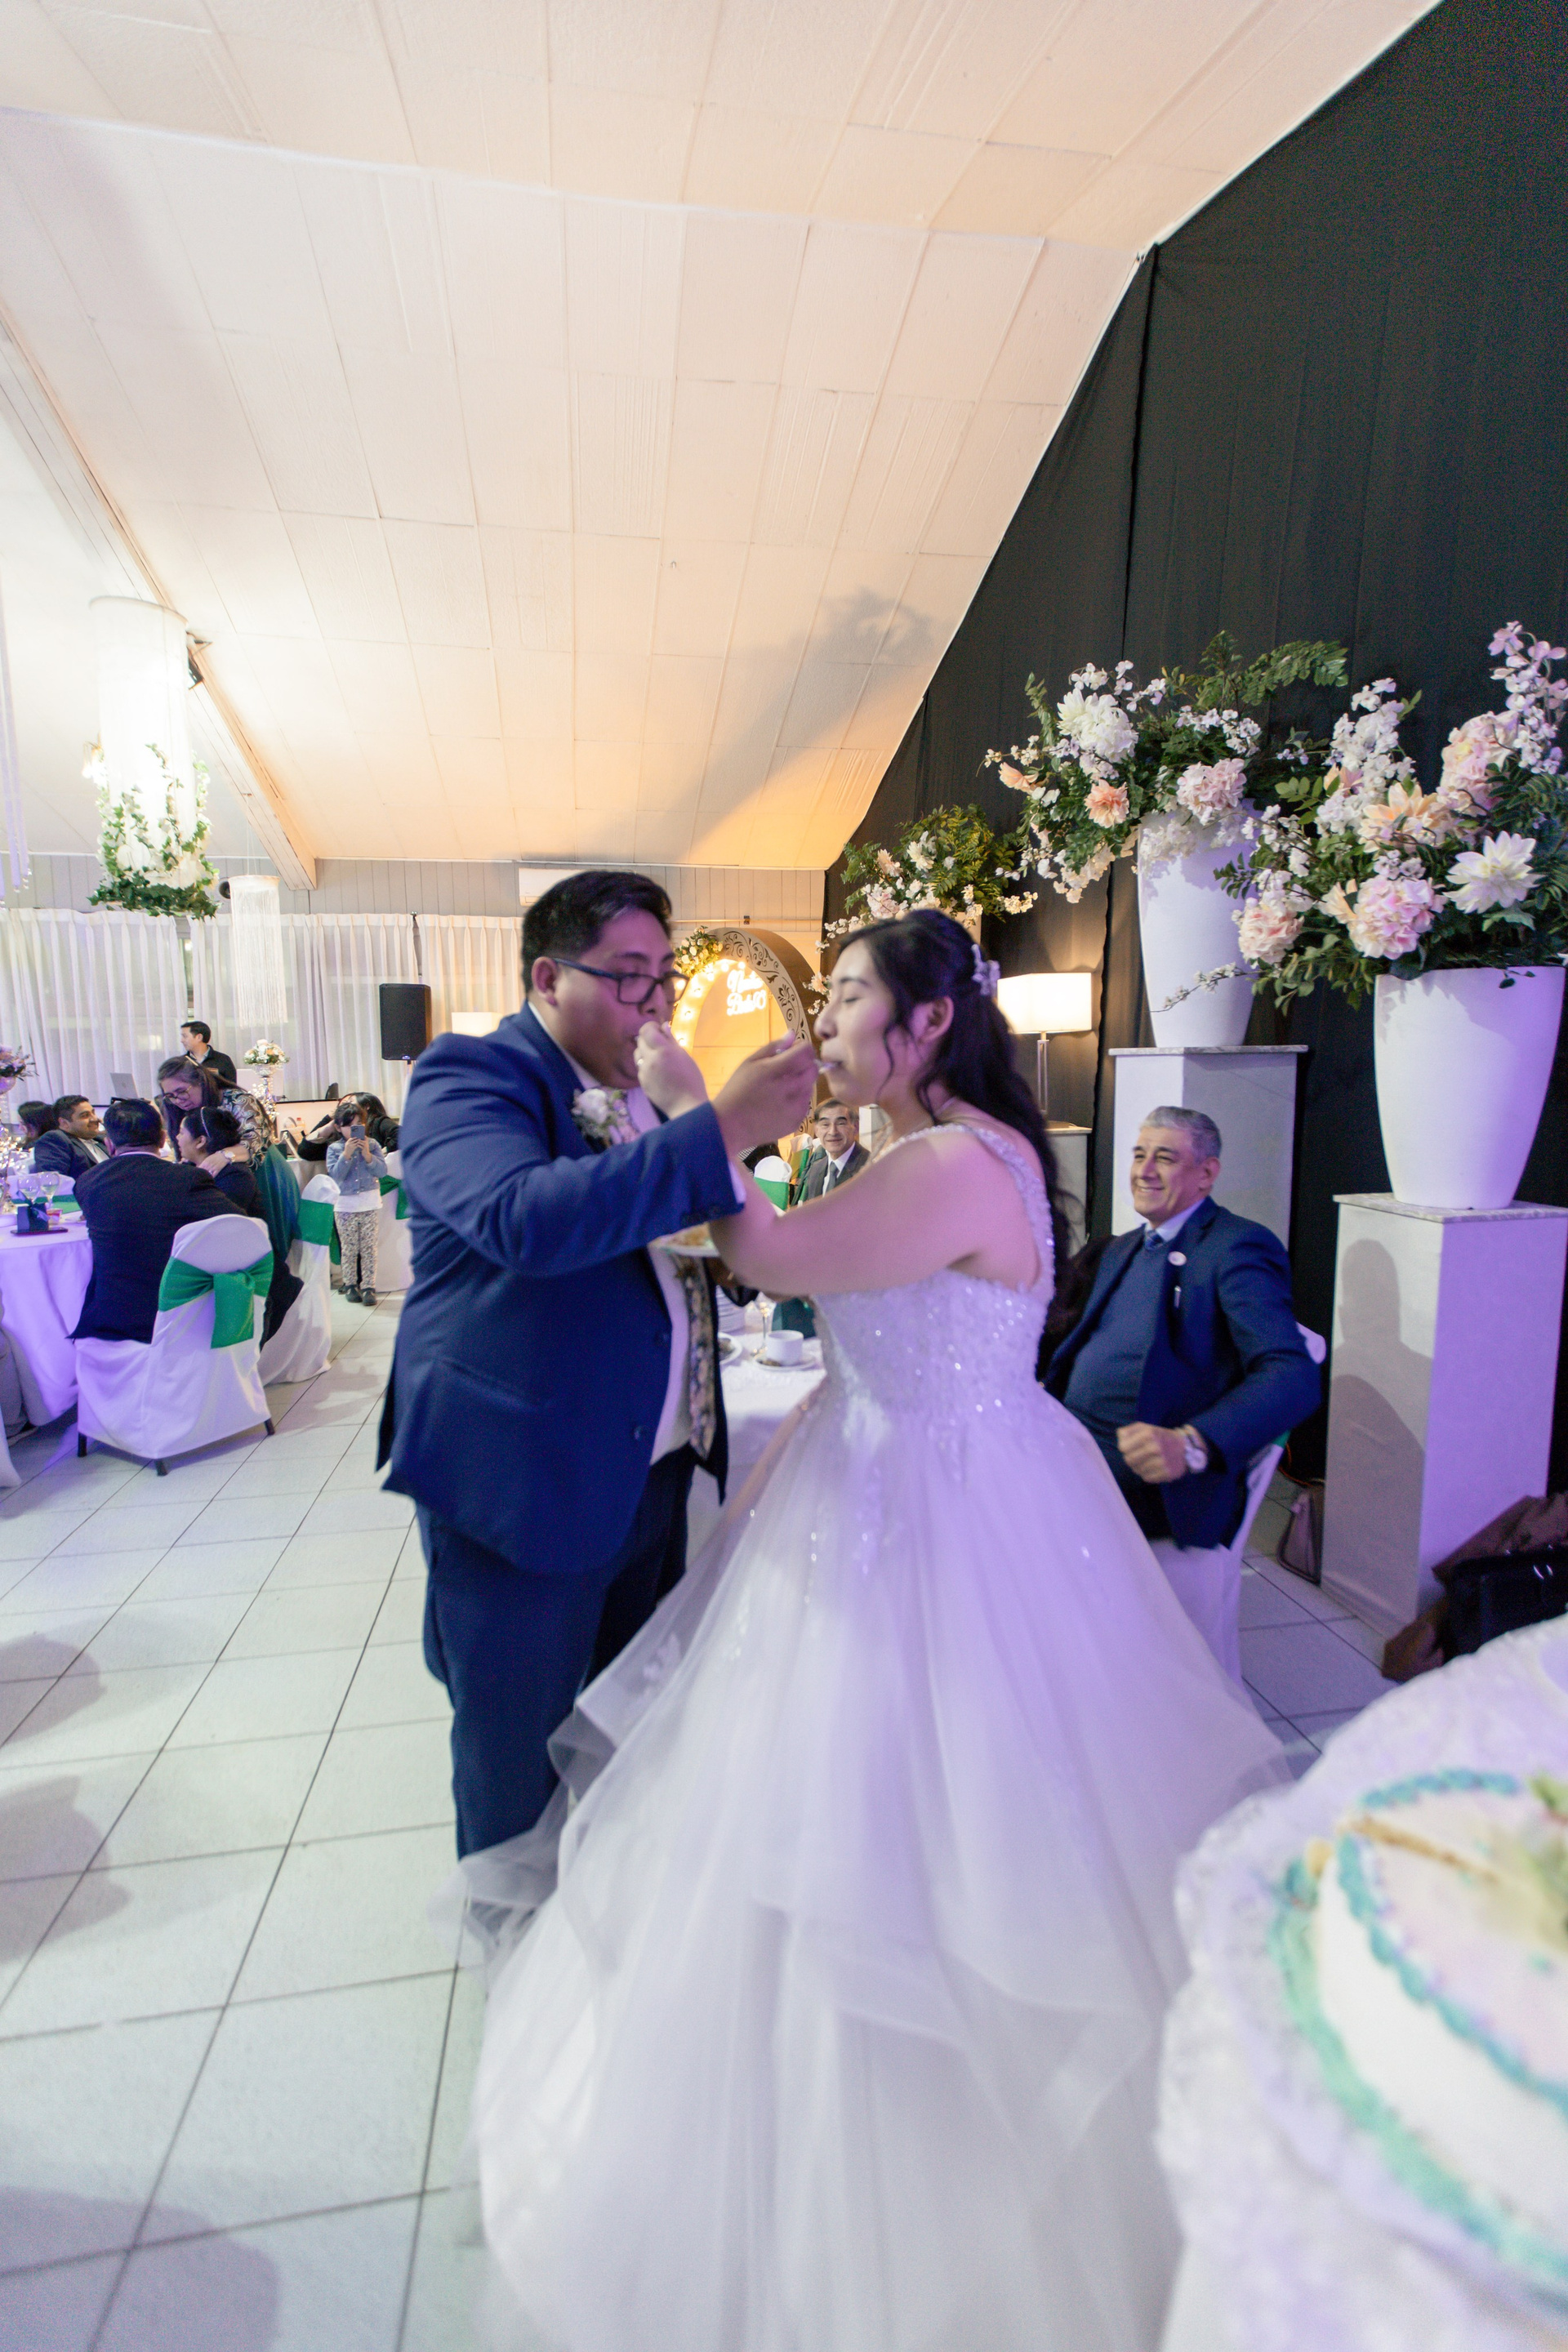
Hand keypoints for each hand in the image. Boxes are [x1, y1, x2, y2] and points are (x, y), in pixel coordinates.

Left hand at [635, 1022, 707, 1117]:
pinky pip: (640, 1067)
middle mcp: (650, 1059)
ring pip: (637, 1054)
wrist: (686, 1105)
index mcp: (663, 1050)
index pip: (646, 1030)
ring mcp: (644, 1071)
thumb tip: (663, 1026)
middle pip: (640, 1041)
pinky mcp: (642, 1082)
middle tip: (660, 1044)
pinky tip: (657, 1071)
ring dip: (645, 1051)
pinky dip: (646, 1065)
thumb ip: (672, 1040)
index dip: (651, 1027)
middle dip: (648, 1039)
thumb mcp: (685, 1056)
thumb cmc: (692, 1080)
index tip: (658, 1030)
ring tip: (657, 1057)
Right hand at [713, 1036, 817, 1159]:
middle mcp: (791, 1089)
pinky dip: (797, 1099)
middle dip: (804, 1065)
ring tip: (780, 1089)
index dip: (802, 1048)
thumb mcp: (749, 1063)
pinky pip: (805, 1103)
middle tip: (787, 1070)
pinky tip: (779, 1103)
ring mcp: (796, 1107)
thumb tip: (792, 1034)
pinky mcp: (797, 1121)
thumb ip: (773, 1047)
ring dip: (801, 1083)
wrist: (730, 1127)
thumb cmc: (736, 1090)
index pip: (806, 1052)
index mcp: (777, 1070)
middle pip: (813, 1068)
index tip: (792, 1051)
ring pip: (810, 1086)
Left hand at [1116, 1423, 1189, 1483]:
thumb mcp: (1145, 1428)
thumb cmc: (1160, 1437)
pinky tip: (1154, 1468)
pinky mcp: (1167, 1473)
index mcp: (1148, 1434)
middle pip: (1129, 1460)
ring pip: (1137, 1470)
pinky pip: (1146, 1478)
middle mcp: (1155, 1447)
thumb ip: (1128, 1431)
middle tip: (1139, 1456)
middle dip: (1131, 1459)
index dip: (1125, 1448)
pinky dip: (1148, 1474)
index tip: (1132, 1447)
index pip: (1123, 1447)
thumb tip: (1120, 1437)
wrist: (1185, 1448)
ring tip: (1148, 1461)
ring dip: (1140, 1467)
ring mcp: (1162, 1462)